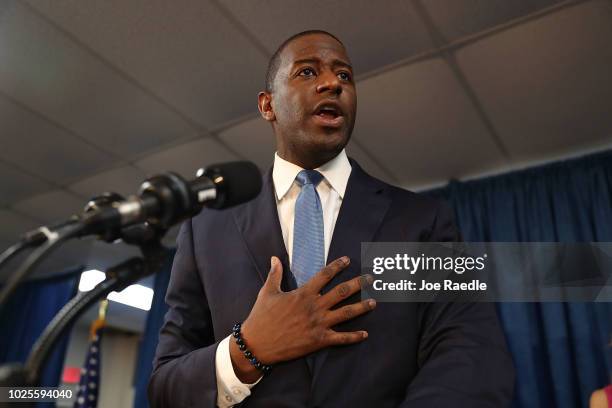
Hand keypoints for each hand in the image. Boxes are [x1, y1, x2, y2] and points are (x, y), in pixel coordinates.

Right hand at [229, 256, 374, 382]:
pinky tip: (365, 334)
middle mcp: (314, 307)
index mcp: (303, 294)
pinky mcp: (319, 340)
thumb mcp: (267, 292)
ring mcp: (319, 324)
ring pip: (346, 313)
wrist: (258, 344)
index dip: (337, 266)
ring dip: (362, 307)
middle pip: (342, 291)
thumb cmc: (261, 317)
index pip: (325, 275)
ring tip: (374, 302)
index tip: (347, 260)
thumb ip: (275, 274)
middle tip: (370, 278)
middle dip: (358, 283)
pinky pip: (341, 338)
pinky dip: (354, 337)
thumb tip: (275, 257)